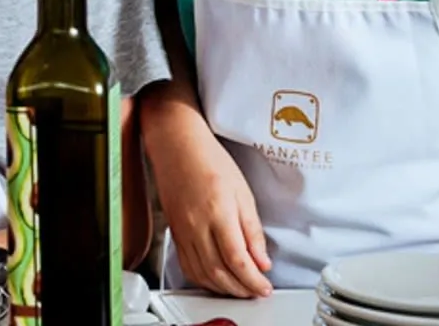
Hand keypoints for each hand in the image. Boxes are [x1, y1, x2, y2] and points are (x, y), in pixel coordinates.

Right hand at [157, 129, 272, 297]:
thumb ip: (252, 230)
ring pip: (202, 273)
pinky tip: (216, 280)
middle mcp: (196, 226)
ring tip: (240, 289)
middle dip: (241, 289)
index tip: (264, 287)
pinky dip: (203, 280)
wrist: (177, 147)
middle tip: (256, 291)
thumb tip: (261, 260)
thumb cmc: (210, 161)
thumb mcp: (243, 192)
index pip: (237, 259)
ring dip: (223, 288)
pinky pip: (187, 266)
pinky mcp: (174, 233)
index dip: (253, 280)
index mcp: (218, 213)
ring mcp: (182, 231)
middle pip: (219, 271)